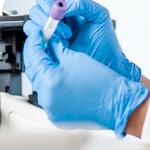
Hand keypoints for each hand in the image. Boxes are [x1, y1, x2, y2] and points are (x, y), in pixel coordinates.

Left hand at [22, 21, 148, 135]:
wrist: (116, 103)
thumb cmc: (102, 82)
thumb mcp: (75, 57)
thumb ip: (56, 48)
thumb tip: (47, 42)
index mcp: (50, 80)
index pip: (34, 54)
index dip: (35, 41)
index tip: (39, 34)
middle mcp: (47, 97)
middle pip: (33, 70)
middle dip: (37, 55)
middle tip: (44, 44)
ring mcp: (51, 109)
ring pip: (40, 83)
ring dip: (43, 70)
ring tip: (53, 60)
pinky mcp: (57, 116)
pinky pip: (47, 96)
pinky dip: (50, 85)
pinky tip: (58, 76)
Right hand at [28, 0, 140, 80]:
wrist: (106, 64)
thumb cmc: (105, 42)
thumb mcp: (99, 15)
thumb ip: (82, 3)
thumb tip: (62, 5)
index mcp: (65, 10)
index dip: (46, 1)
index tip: (55, 10)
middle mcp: (55, 21)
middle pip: (35, 10)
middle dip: (46, 18)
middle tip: (63, 27)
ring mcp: (50, 36)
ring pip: (31, 26)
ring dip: (46, 30)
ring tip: (65, 38)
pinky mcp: (47, 50)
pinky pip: (34, 43)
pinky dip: (43, 42)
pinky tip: (58, 46)